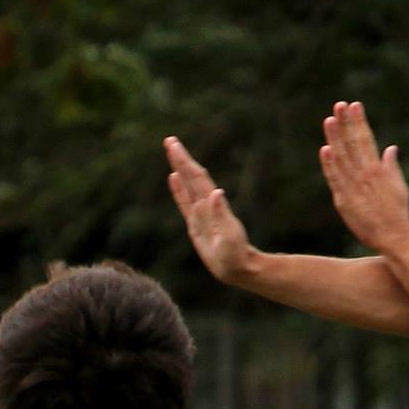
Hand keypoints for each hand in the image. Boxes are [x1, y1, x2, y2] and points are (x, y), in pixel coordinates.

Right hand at [164, 136, 260, 285]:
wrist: (238, 268)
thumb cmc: (234, 256)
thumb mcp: (229, 237)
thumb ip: (222, 215)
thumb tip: (216, 192)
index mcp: (212, 205)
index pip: (197, 178)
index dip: (186, 161)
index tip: (174, 144)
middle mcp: (206, 206)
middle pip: (192, 177)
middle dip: (181, 159)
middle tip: (170, 140)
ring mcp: (200, 213)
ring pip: (188, 185)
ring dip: (180, 168)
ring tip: (171, 152)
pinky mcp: (195, 224)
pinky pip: (185, 201)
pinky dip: (179, 188)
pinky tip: (173, 177)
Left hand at [319, 101, 408, 252]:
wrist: (393, 236)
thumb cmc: (398, 213)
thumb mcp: (398, 185)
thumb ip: (391, 166)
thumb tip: (390, 148)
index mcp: (377, 169)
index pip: (366, 139)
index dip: (359, 121)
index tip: (354, 105)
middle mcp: (365, 174)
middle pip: (353, 143)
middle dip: (346, 123)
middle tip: (340, 104)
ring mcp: (353, 186)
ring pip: (342, 157)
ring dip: (335, 138)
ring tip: (329, 119)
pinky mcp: (344, 199)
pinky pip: (335, 179)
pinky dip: (329, 165)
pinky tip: (325, 149)